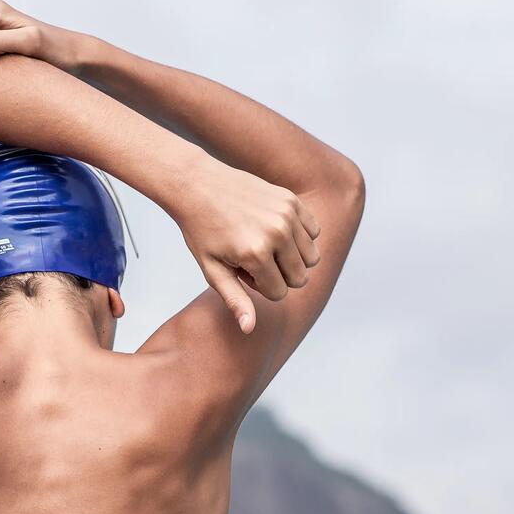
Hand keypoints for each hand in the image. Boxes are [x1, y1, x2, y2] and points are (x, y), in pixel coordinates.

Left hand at [173, 157, 321, 333]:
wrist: (198, 185)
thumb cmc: (202, 230)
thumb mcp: (212, 270)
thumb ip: (235, 300)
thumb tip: (249, 329)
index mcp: (256, 254)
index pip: (280, 293)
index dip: (259, 286)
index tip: (240, 269)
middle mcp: (277, 233)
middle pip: (300, 277)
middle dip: (278, 275)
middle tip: (251, 258)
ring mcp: (287, 214)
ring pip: (312, 257)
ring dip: (292, 258)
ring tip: (264, 245)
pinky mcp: (292, 200)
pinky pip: (314, 232)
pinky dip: (300, 237)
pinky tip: (275, 230)